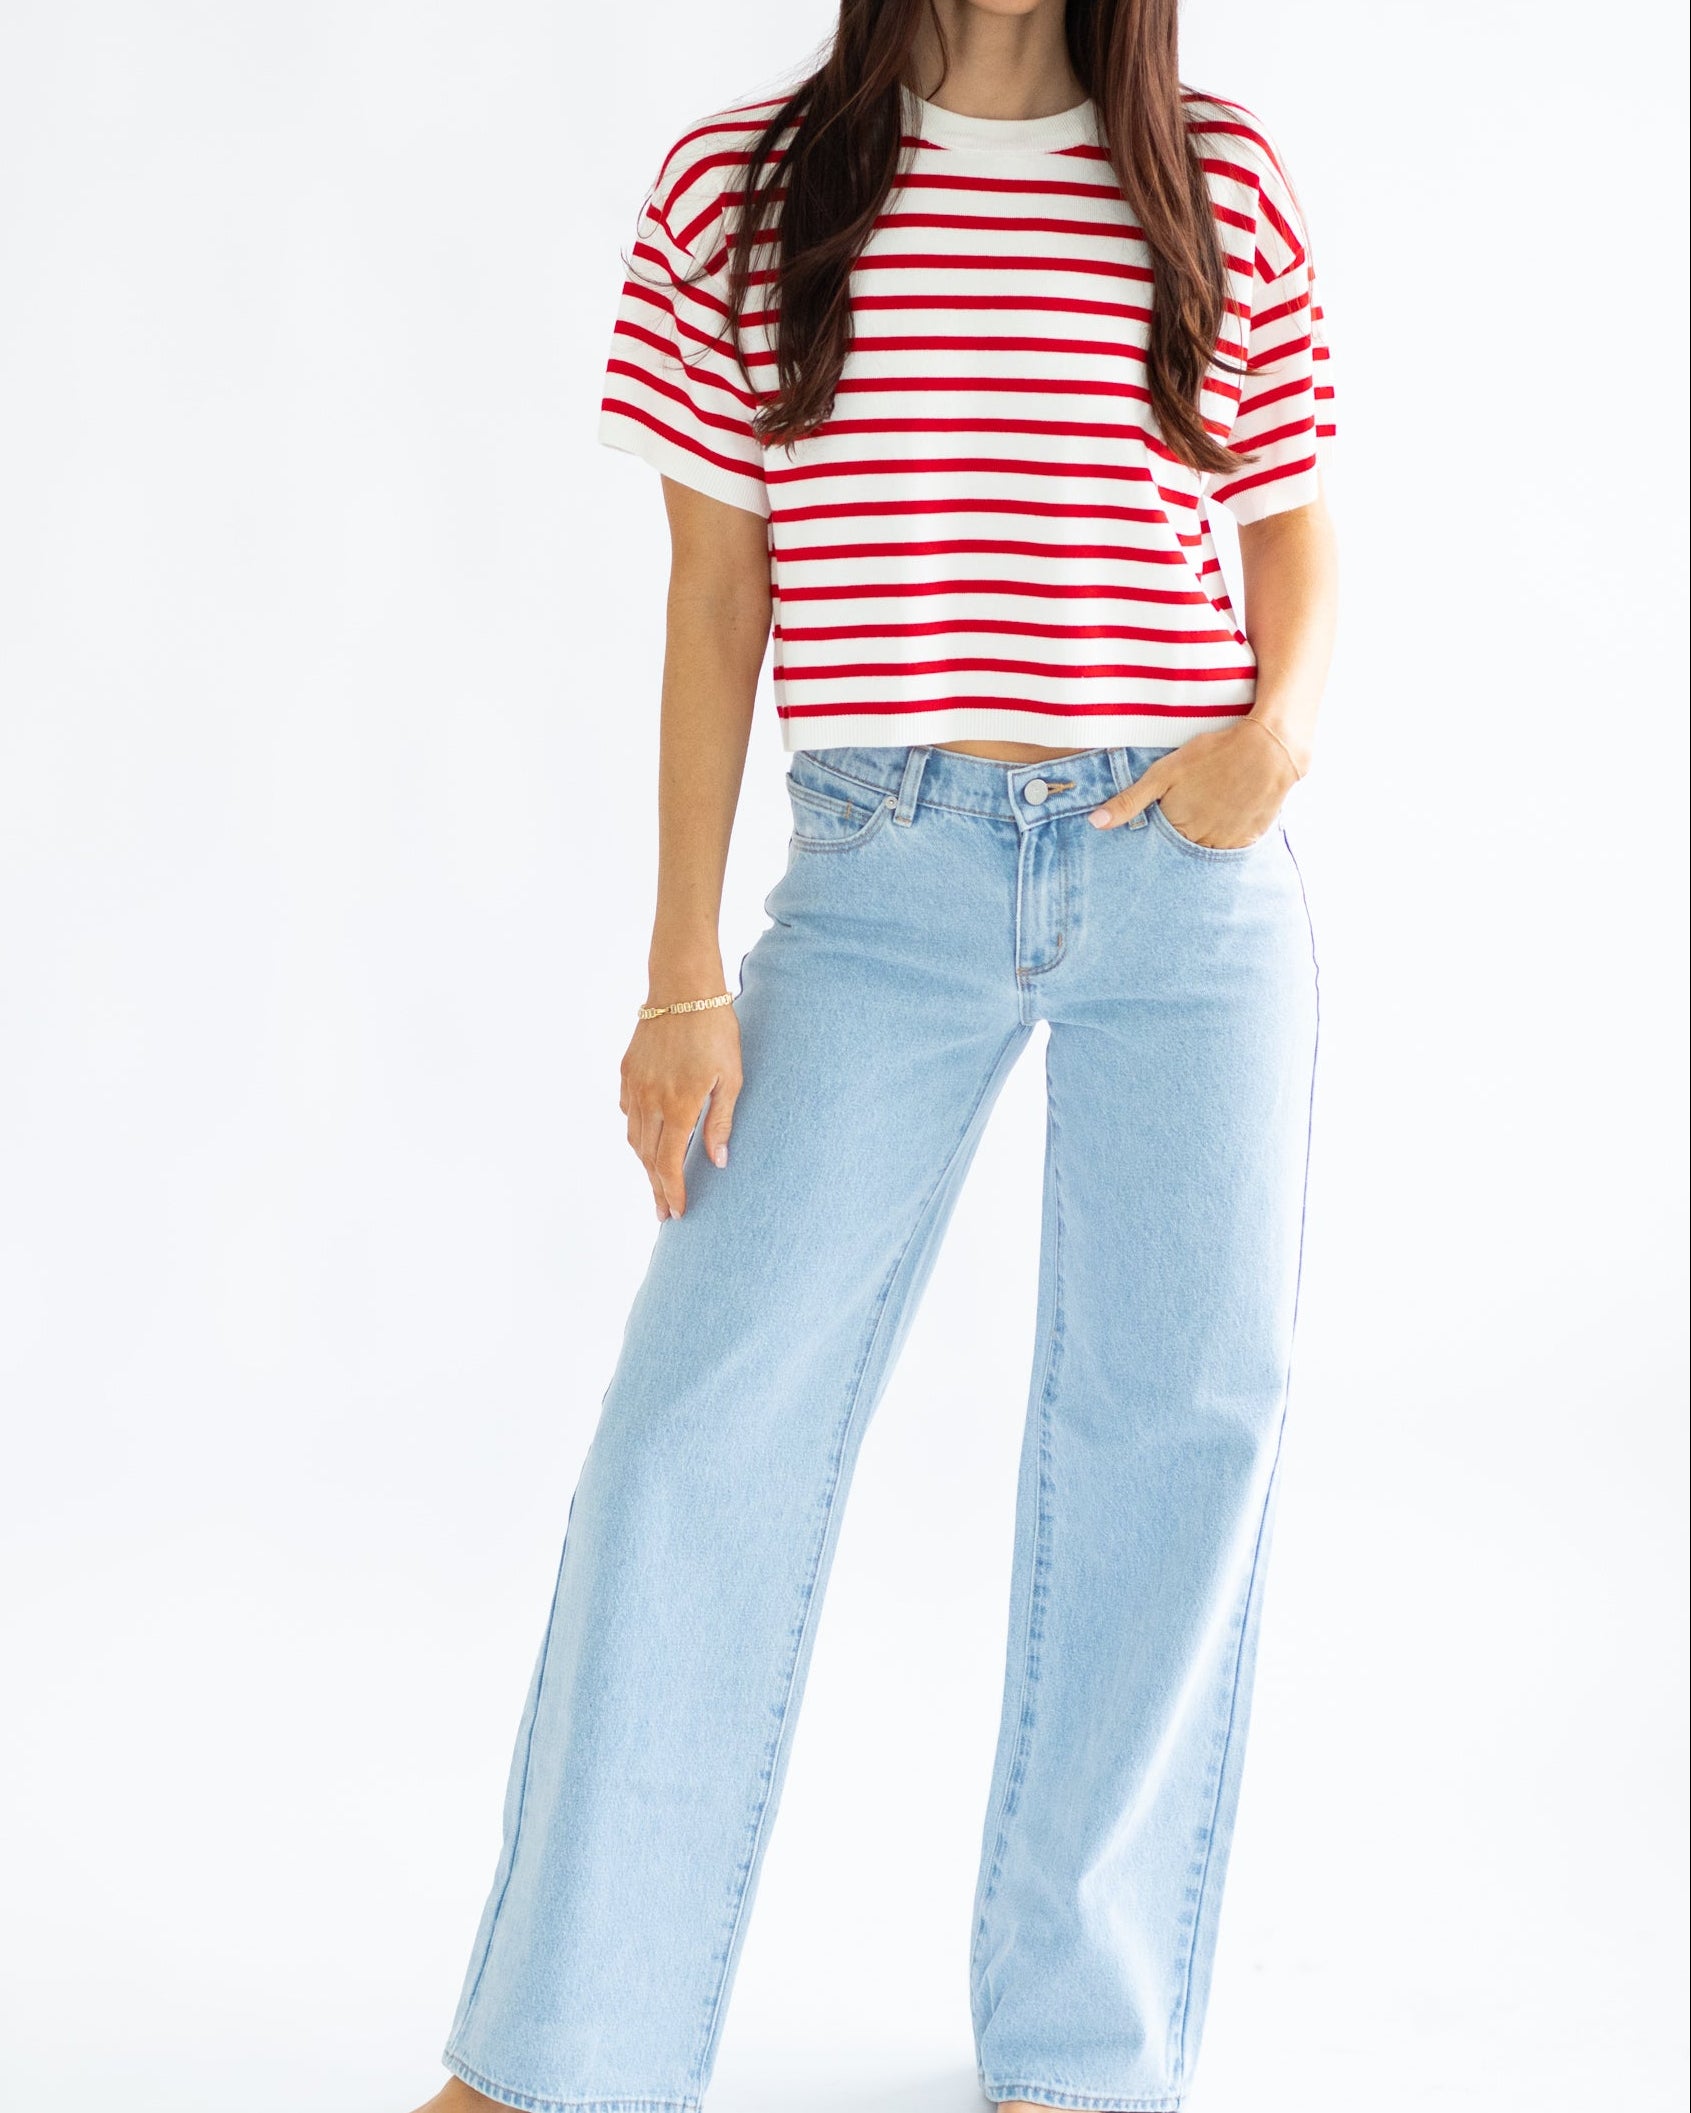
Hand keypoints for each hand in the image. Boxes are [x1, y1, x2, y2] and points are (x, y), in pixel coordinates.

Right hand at [619, 1006, 742, 1220]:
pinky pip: (628, 1111)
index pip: (669, 1163)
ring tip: (655, 1182)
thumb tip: (718, 1162)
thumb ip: (721, 1122)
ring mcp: (634, 1085)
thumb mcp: (730, 1077)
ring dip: (644, 1164)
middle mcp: (650, 1100)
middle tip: (663, 1212)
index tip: (677, 1214)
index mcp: (678, 1105)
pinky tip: (645, 1139)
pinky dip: (636, 1132)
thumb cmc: (715, 1030)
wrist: (682, 987)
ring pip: (634, 1137)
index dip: (673, 1192)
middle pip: (647, 1158)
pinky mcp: (627, 1070)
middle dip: (656, 1188)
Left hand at [1087, 721, 1301, 846]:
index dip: (1159, 829)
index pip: (1157, 845)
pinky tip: (1227, 812)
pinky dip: (1226, 835)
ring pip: (1207, 851)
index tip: (1165, 815)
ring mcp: (1228, 845)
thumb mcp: (1164, 773)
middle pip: (1182, 850)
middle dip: (1180, 836)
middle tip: (1192, 807)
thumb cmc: (1212, 755)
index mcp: (1177, 830)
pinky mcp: (1250, 840)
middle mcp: (1202, 844)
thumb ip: (1129, 801)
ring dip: (1203, 837)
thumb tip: (1095, 824)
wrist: (1269, 749)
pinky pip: (1232, 848)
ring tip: (1210, 808)